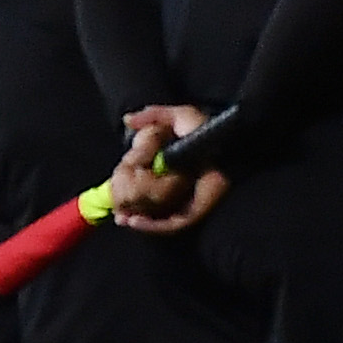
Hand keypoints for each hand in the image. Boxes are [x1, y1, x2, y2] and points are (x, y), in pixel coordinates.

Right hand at [111, 104, 228, 232]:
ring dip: (136, 220)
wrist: (228, 147)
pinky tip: (136, 222)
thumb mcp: (181, 117)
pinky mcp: (196, 214)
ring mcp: (187, 203)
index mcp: (172, 170)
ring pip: (155, 217)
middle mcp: (179, 189)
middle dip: (128, 208)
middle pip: (146, 204)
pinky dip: (152, 226)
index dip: (126, 190)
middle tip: (117, 211)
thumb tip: (128, 120)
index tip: (114, 193)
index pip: (143, 185)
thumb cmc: (206, 131)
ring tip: (123, 217)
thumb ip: (154, 115)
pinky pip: (171, 226)